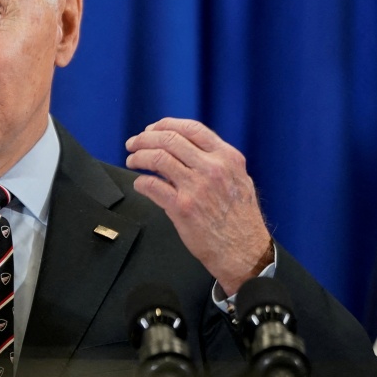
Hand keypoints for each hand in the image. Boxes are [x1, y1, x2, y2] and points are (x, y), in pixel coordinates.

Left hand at [126, 117, 272, 295]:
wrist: (244, 251)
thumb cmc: (240, 219)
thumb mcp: (238, 180)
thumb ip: (215, 162)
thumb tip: (182, 149)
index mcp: (227, 157)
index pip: (191, 128)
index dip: (165, 125)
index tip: (152, 129)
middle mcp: (213, 168)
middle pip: (169, 139)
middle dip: (145, 138)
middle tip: (133, 144)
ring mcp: (197, 187)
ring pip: (157, 158)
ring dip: (138, 157)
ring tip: (132, 161)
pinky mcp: (182, 207)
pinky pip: (152, 185)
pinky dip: (141, 182)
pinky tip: (140, 183)